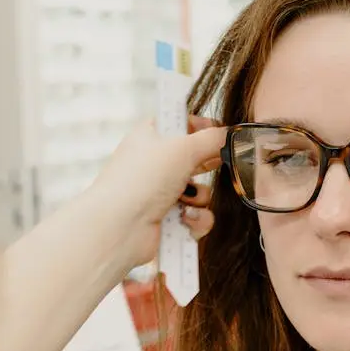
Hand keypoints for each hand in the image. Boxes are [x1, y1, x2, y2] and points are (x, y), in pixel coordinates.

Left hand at [89, 115, 225, 267]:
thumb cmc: (142, 180)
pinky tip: (184, 220)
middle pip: (194, 158)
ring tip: (187, 202)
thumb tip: (230, 135)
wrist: (119, 227)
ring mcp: (160, 193)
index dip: (201, 126)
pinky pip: (197, 216)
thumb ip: (212, 138)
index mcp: (150, 136)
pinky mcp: (167, 219)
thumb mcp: (182, 148)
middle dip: (207, 165)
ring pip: (200, 191)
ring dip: (201, 198)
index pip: (180, 122)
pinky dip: (196, 219)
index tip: (219, 131)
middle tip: (213, 164)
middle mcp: (154, 163)